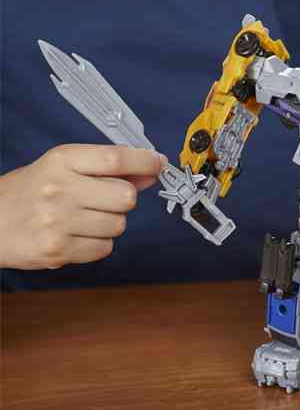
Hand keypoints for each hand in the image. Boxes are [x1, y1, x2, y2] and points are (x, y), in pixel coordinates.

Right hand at [0, 144, 167, 269]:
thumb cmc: (32, 190)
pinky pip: (105, 247)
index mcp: (62, 160)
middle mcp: (59, 189)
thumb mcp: (65, 166)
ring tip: (84, 218)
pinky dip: (98, 242)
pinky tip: (78, 234)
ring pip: (119, 224)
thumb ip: (110, 167)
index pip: (115, 158)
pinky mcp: (57, 251)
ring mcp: (58, 222)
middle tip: (104, 198)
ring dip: (110, 222)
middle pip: (126, 196)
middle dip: (124, 199)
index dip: (144, 162)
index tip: (158, 164)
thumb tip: (152, 170)